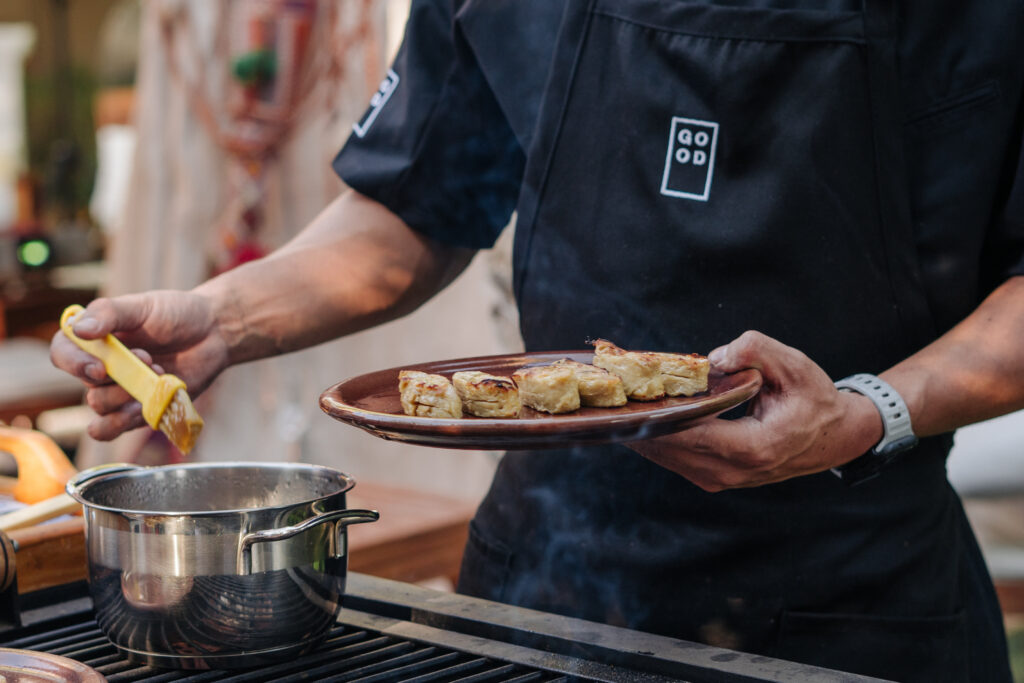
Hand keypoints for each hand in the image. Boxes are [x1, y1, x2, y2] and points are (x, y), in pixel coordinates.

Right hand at [50, 291, 228, 440]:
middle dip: (118, 380)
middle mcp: (102, 367)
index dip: (74, 364)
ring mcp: (121, 391)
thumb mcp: (142, 306)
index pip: (63, 354)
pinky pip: (116, 428)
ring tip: (157, 375)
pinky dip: (126, 421)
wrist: (214, 332)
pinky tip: (147, 405)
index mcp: (95, 339)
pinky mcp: (141, 409)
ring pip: (101, 410)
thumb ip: (109, 313)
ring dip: (128, 398)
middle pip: (87, 388)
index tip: (101, 367)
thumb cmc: (176, 314)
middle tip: (148, 358)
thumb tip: (78, 329)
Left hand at [628, 331, 882, 490]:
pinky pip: (671, 457)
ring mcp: (719, 478)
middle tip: (610, 391)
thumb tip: (714, 357)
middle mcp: (731, 471)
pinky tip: (638, 412)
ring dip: (640, 429)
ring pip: (663, 456)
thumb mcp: (795, 366)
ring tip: (617, 399)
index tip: (629, 394)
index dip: (656, 414)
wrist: (831, 437)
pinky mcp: (710, 476)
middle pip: (667, 448)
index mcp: (754, 449)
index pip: (690, 434)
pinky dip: (653, 435)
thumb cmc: (813, 400)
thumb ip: (756, 351)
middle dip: (637, 420)